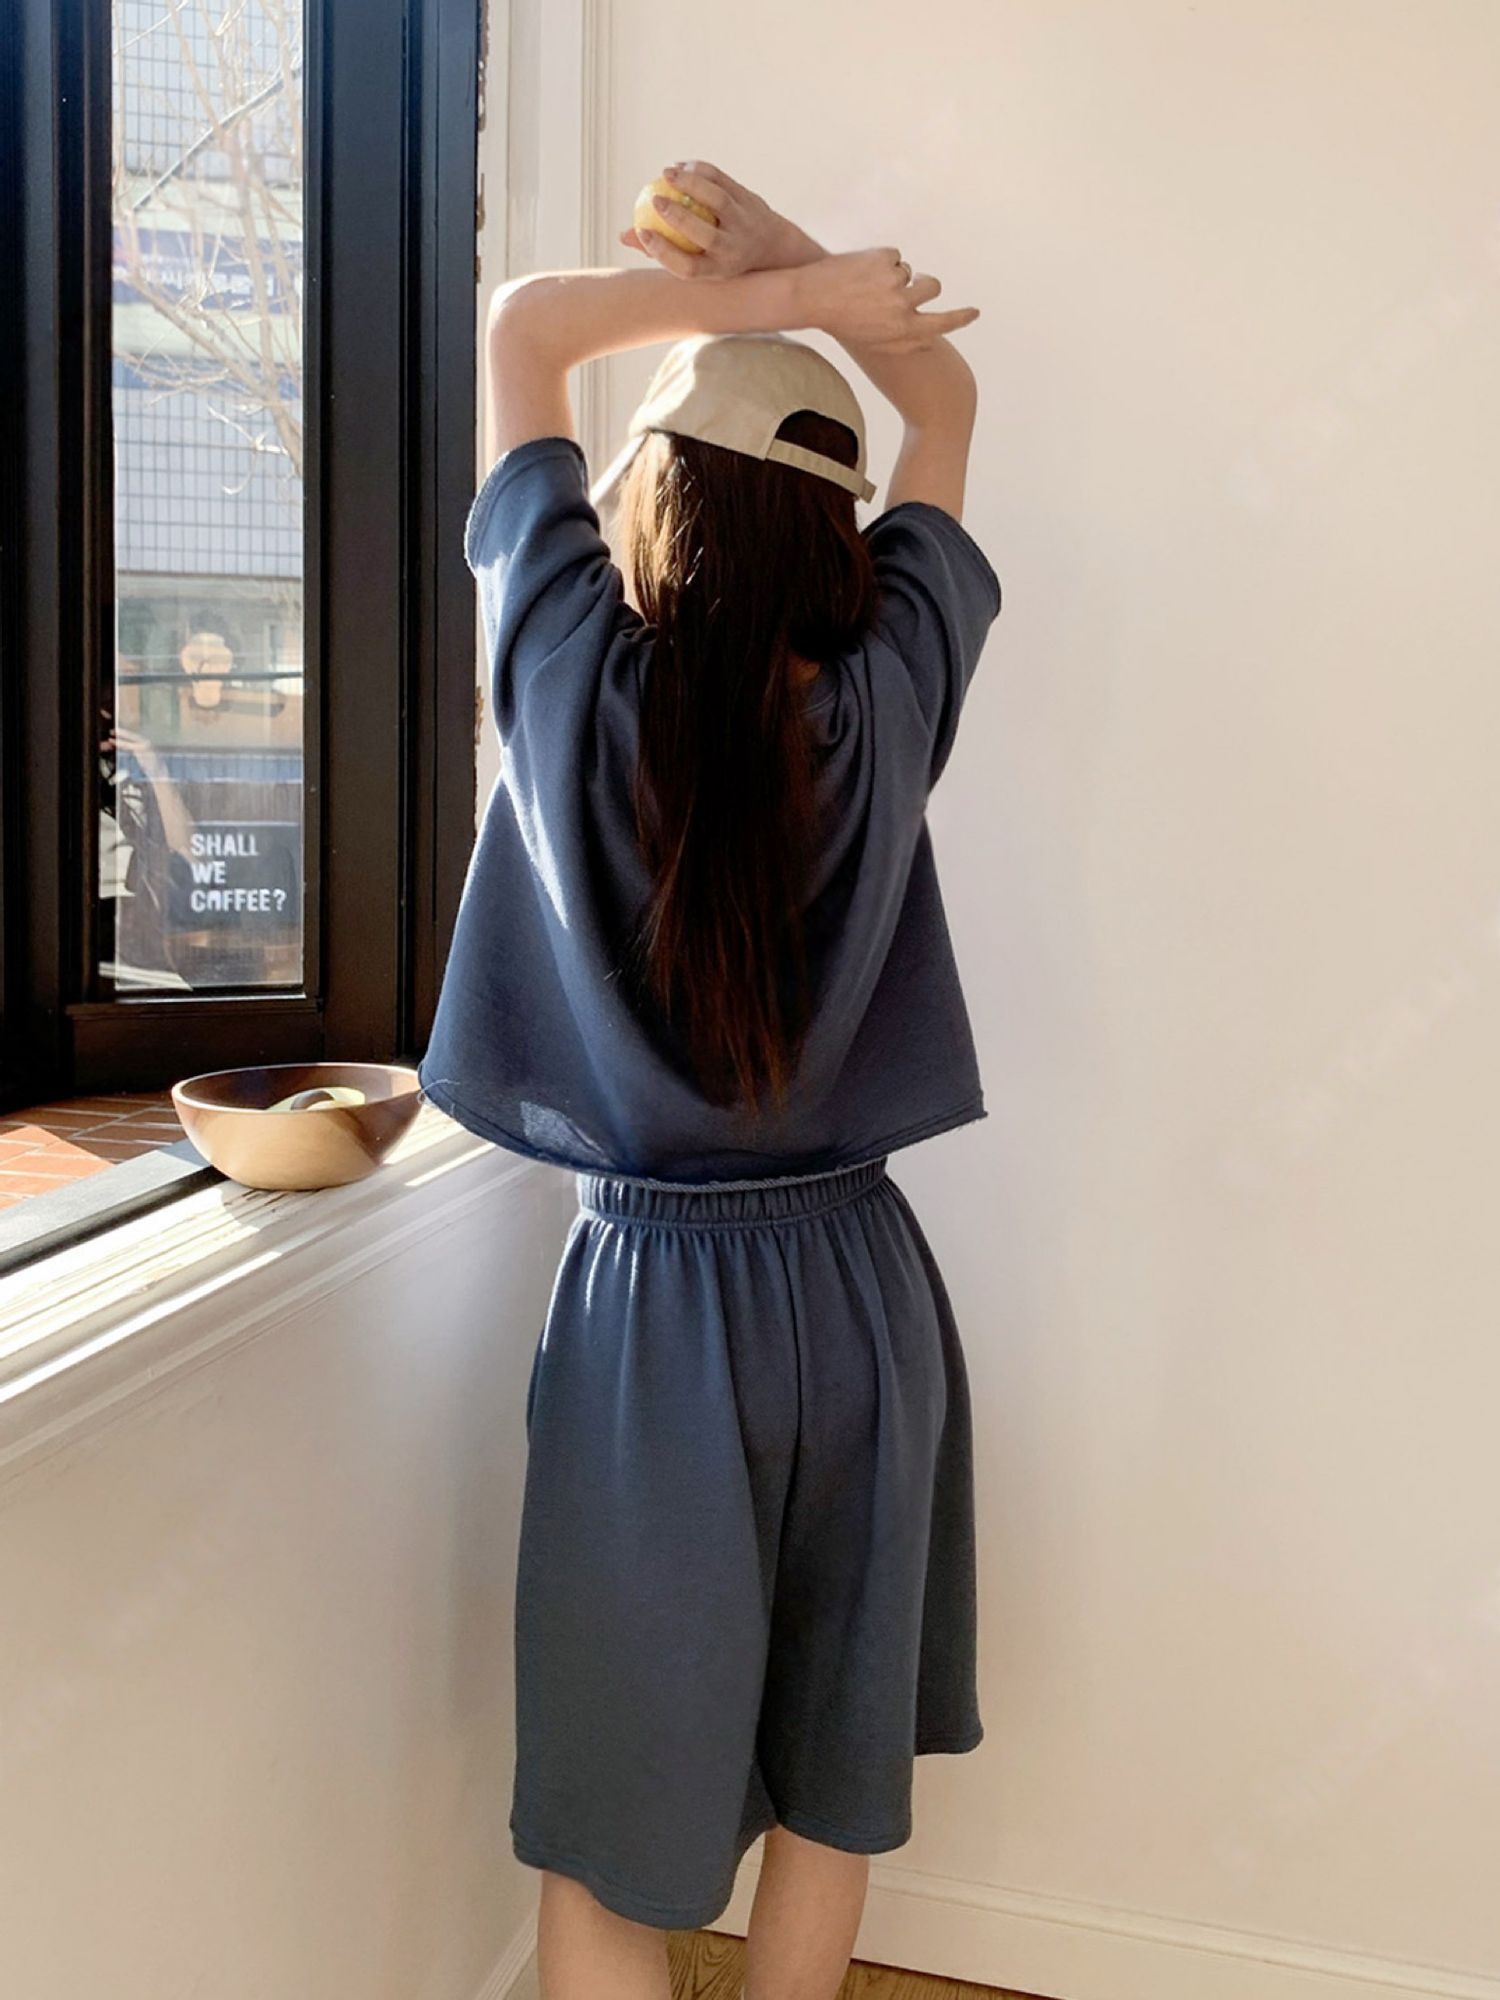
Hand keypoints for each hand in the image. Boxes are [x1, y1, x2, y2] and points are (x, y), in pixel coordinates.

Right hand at [619, 159, 786, 278]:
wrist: (770, 246)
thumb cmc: (719, 255)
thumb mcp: (696, 260)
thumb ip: (661, 249)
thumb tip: (624, 235)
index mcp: (718, 271)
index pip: (688, 268)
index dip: (663, 252)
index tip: (643, 231)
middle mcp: (734, 250)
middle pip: (706, 236)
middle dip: (679, 217)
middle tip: (655, 198)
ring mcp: (746, 224)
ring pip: (718, 200)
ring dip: (691, 184)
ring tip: (666, 172)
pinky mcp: (751, 200)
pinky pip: (723, 180)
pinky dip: (701, 170)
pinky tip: (681, 167)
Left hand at [793, 247, 979, 351]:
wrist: (814, 296)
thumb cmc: (844, 323)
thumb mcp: (875, 342)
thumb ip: (905, 342)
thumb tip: (930, 340)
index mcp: (902, 329)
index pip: (941, 323)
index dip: (960, 318)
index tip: (975, 312)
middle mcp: (903, 305)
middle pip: (933, 286)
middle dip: (925, 282)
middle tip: (908, 284)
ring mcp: (895, 279)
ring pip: (909, 270)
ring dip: (893, 274)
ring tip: (866, 283)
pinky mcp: (885, 258)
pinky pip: (894, 256)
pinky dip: (880, 261)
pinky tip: (859, 271)